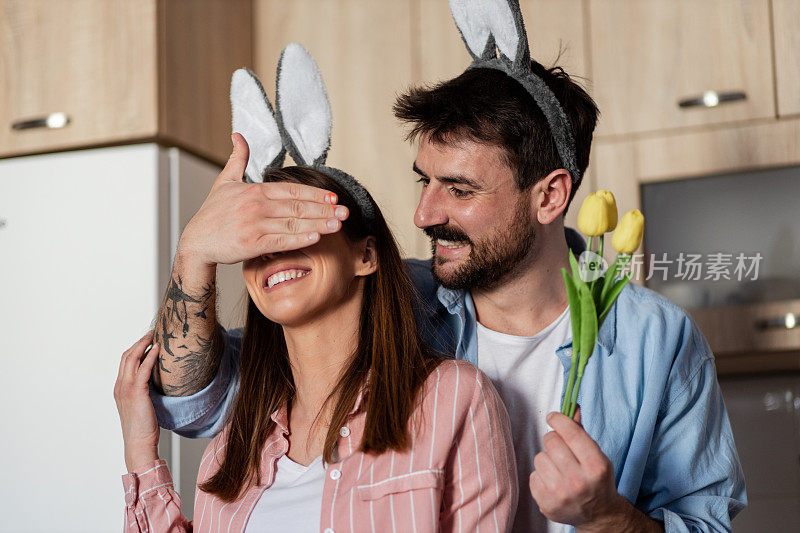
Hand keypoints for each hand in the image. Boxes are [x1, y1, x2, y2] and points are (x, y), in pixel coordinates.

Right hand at [114, 330, 160, 471]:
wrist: (139, 443)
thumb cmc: (143, 427)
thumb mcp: (142, 405)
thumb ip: (145, 391)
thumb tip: (159, 381)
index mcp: (120, 388)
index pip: (125, 362)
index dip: (136, 348)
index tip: (147, 340)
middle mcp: (120, 386)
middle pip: (127, 356)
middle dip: (140, 342)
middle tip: (152, 332)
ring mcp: (126, 388)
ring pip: (133, 359)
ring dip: (144, 344)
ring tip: (155, 335)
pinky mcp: (137, 392)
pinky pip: (143, 369)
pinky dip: (150, 357)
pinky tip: (158, 349)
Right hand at [178, 133, 349, 266]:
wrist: (196, 242)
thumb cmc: (212, 214)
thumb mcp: (224, 181)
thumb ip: (237, 158)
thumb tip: (238, 135)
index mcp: (254, 190)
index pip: (291, 191)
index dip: (314, 194)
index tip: (333, 197)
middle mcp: (256, 205)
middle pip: (297, 207)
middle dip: (324, 209)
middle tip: (344, 211)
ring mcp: (254, 224)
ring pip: (293, 223)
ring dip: (319, 223)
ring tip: (338, 224)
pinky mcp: (251, 243)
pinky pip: (281, 240)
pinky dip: (300, 239)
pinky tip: (317, 237)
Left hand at [529, 408, 630, 531]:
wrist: (599, 514)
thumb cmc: (597, 480)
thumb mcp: (597, 455)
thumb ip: (581, 431)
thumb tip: (572, 406)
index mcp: (596, 466)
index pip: (571, 433)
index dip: (559, 420)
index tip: (553, 417)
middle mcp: (579, 481)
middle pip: (551, 441)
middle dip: (554, 440)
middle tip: (560, 448)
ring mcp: (561, 494)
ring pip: (539, 458)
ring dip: (547, 460)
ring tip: (559, 469)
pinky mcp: (547, 504)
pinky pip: (533, 475)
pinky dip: (541, 476)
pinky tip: (554, 483)